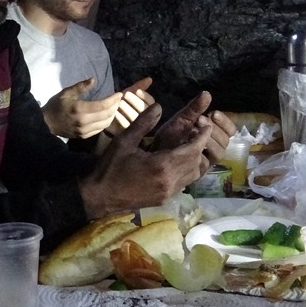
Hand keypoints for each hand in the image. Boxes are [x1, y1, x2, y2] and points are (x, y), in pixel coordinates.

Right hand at [41, 78, 122, 138]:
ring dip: (113, 114)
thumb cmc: (56, 105)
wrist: (46, 123)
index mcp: (79, 109)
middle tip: (119, 99)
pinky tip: (107, 115)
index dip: (113, 99)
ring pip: (106, 123)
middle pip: (107, 115)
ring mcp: (84, 131)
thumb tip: (94, 80)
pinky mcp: (84, 136)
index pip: (102, 105)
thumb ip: (80, 87)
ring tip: (114, 107)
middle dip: (116, 106)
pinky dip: (106, 121)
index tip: (119, 94)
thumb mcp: (66, 92)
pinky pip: (100, 129)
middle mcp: (83, 121)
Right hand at [79, 103, 214, 217]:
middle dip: (200, 146)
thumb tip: (159, 106)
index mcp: (162, 165)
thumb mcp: (124, 141)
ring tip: (190, 145)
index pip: (192, 149)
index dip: (202, 136)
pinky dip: (186, 170)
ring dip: (194, 160)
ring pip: (192, 175)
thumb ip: (143, 123)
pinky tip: (177, 161)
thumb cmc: (110, 167)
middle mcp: (170, 181)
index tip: (206, 124)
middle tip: (198, 132)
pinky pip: (183, 183)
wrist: (99, 197)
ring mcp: (168, 193)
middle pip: (195, 162)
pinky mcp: (164, 199)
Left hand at [106, 77, 155, 136]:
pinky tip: (115, 112)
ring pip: (136, 118)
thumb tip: (150, 79)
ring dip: (128, 109)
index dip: (146, 97)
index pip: (152, 103)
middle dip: (136, 101)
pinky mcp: (128, 133)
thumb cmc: (121, 103)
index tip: (137, 90)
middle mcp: (145, 118)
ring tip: (120, 103)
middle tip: (126, 94)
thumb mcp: (129, 94)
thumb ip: (139, 87)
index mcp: (149, 109)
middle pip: (145, 110)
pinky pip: (127, 126)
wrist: (108, 116)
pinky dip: (121, 118)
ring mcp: (137, 127)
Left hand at [150, 91, 236, 162]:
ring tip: (194, 130)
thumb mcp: (182, 120)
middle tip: (200, 120)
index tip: (214, 112)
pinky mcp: (198, 171)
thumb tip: (207, 94)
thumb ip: (194, 109)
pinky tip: (189, 144)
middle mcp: (213, 149)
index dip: (225, 122)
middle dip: (215, 129)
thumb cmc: (168, 138)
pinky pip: (206, 163)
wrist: (152, 154)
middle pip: (227, 141)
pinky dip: (200, 152)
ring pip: (219, 153)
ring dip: (209, 140)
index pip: (230, 130)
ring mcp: (207, 161)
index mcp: (213, 136)